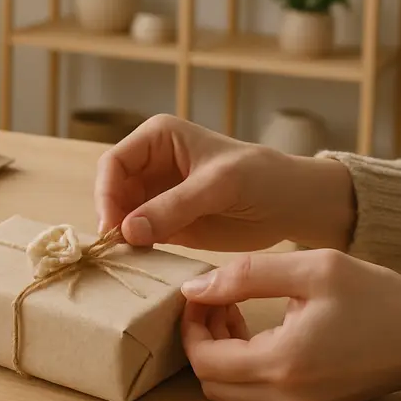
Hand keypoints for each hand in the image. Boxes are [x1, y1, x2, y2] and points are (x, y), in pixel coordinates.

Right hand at [94, 114, 355, 251]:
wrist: (294, 205)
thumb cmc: (262, 178)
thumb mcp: (219, 186)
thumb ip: (172, 206)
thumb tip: (126, 230)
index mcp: (158, 138)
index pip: (114, 163)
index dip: (106, 193)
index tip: (112, 226)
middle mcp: (151, 164)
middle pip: (111, 191)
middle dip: (111, 217)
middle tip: (118, 250)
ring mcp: (157, 195)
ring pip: (121, 215)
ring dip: (121, 237)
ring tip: (129, 259)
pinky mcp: (167, 223)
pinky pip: (139, 235)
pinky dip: (135, 249)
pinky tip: (141, 262)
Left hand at [180, 249, 400, 400]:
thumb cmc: (379, 298)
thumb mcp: (312, 268)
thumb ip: (246, 274)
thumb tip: (195, 288)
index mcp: (284, 362)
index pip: (203, 359)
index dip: (190, 324)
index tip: (200, 291)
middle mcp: (287, 396)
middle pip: (210, 382)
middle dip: (200, 339)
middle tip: (215, 299)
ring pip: (229, 390)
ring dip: (219, 351)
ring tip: (234, 306)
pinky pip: (255, 392)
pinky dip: (242, 362)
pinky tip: (257, 324)